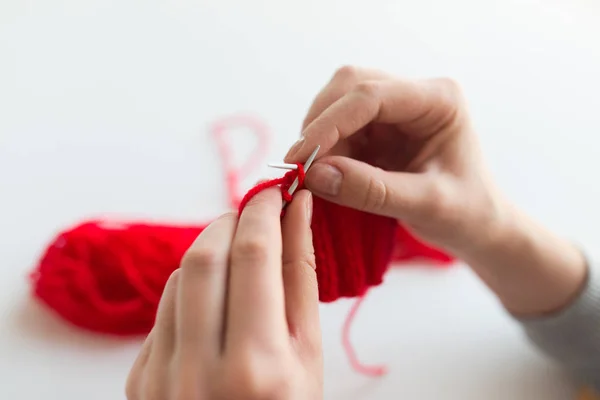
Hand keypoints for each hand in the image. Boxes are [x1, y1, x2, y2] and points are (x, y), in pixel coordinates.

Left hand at [126, 189, 322, 399]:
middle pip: (205, 256)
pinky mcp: (139, 378)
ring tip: (238, 260)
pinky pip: (164, 310)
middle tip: (254, 215)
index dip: (264, 210)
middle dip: (231, 221)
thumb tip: (299, 212)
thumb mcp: (309, 355)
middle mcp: (201, 371)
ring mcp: (161, 376)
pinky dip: (192, 290)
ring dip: (210, 253)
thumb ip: (301, 277)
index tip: (276, 193)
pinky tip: (214, 305)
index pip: (255, 255)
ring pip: (179, 278)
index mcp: (258, 367)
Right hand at [286, 66, 585, 315]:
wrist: (477, 225)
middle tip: (300, 168)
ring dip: (319, 139)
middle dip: (320, 125)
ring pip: (337, 104)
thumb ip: (372, 190)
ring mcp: (395, 109)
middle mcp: (414, 95)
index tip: (299, 158)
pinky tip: (326, 175)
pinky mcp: (379, 128)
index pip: (371, 96)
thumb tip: (314, 176)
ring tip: (316, 177)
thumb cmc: (466, 214)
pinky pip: (339, 128)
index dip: (329, 124)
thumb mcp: (426, 206)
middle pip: (349, 87)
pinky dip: (324, 150)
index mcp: (438, 100)